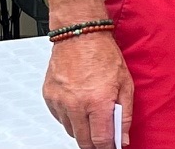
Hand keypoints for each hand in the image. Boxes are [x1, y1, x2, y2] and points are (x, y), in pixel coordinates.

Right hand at [43, 32, 132, 147]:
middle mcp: (76, 104)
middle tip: (103, 137)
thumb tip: (124, 137)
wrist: (80, 36)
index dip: (108, 147)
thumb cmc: (105, 55)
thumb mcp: (125, 83)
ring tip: (92, 114)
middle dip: (95, 143)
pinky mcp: (49, 98)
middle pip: (83, 140)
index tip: (112, 147)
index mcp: (98, 101)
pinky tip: (79, 104)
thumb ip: (124, 113)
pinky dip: (70, 117)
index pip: (101, 139)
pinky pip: (60, 118)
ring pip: (70, 131)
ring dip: (82, 129)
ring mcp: (60, 102)